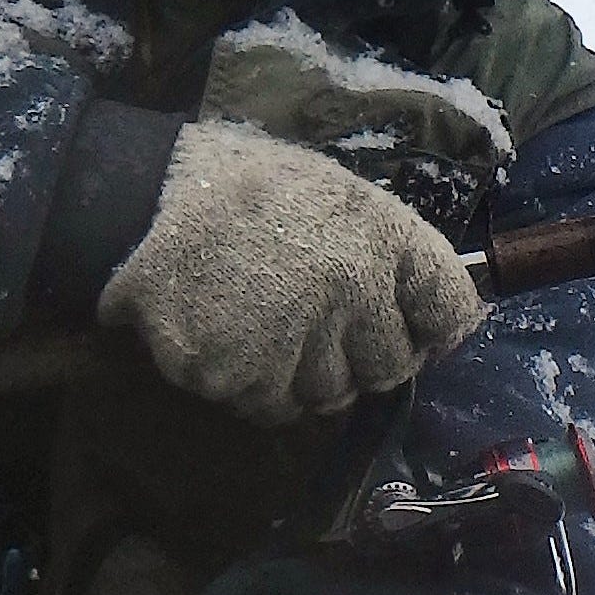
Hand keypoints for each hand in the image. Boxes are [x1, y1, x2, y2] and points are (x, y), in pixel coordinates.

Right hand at [98, 121, 482, 423]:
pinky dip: (252, 384)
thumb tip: (436, 320)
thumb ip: (386, 253)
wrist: (143, 193)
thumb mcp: (334, 195)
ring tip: (265, 325)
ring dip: (304, 375)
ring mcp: (294, 338)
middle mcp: (351, 291)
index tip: (417, 331)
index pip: (451, 307)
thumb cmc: (244, 188)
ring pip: (328, 396)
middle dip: (362, 358)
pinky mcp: (236, 374)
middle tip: (318, 327)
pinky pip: (268, 406)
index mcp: (381, 236)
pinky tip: (229, 336)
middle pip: (390, 368)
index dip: (436, 327)